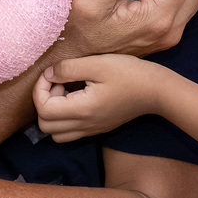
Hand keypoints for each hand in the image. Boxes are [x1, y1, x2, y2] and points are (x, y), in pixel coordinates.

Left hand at [33, 55, 161, 142]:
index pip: (43, 110)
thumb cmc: (129, 73)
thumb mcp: (97, 63)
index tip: (52, 73)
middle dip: (44, 101)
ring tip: (67, 91)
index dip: (40, 89)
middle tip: (58, 83)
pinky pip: (71, 131)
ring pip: (57, 133)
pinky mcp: (98, 127)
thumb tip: (48, 74)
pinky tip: (78, 96)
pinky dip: (65, 117)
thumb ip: (68, 68)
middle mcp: (85, 125)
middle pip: (45, 126)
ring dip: (54, 112)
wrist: (157, 91)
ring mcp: (92, 129)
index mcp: (83, 110)